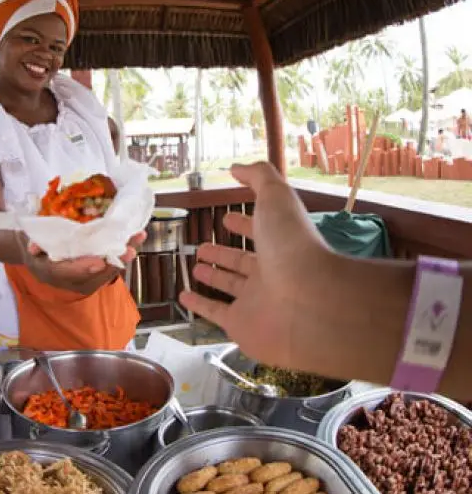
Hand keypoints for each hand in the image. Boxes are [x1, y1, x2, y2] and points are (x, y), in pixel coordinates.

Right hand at [23, 231, 145, 294]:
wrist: (41, 257)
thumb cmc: (37, 247)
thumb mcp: (31, 245)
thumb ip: (34, 245)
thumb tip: (33, 247)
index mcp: (53, 273)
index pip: (69, 273)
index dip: (84, 269)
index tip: (99, 262)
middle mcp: (72, 281)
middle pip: (96, 275)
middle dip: (113, 262)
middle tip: (128, 251)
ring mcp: (86, 279)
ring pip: (108, 270)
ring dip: (124, 255)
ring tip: (138, 238)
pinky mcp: (97, 273)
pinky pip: (112, 265)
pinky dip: (124, 252)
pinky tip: (136, 237)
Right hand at [179, 162, 334, 368]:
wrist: (309, 302)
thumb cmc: (293, 245)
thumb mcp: (276, 197)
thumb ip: (259, 177)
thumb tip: (236, 167)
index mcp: (280, 244)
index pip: (260, 232)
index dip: (244, 224)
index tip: (227, 218)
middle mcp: (270, 273)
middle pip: (243, 261)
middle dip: (224, 253)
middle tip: (203, 246)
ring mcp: (256, 302)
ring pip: (230, 286)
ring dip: (213, 276)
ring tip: (196, 265)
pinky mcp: (240, 325)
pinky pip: (215, 313)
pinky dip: (199, 305)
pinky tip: (184, 296)